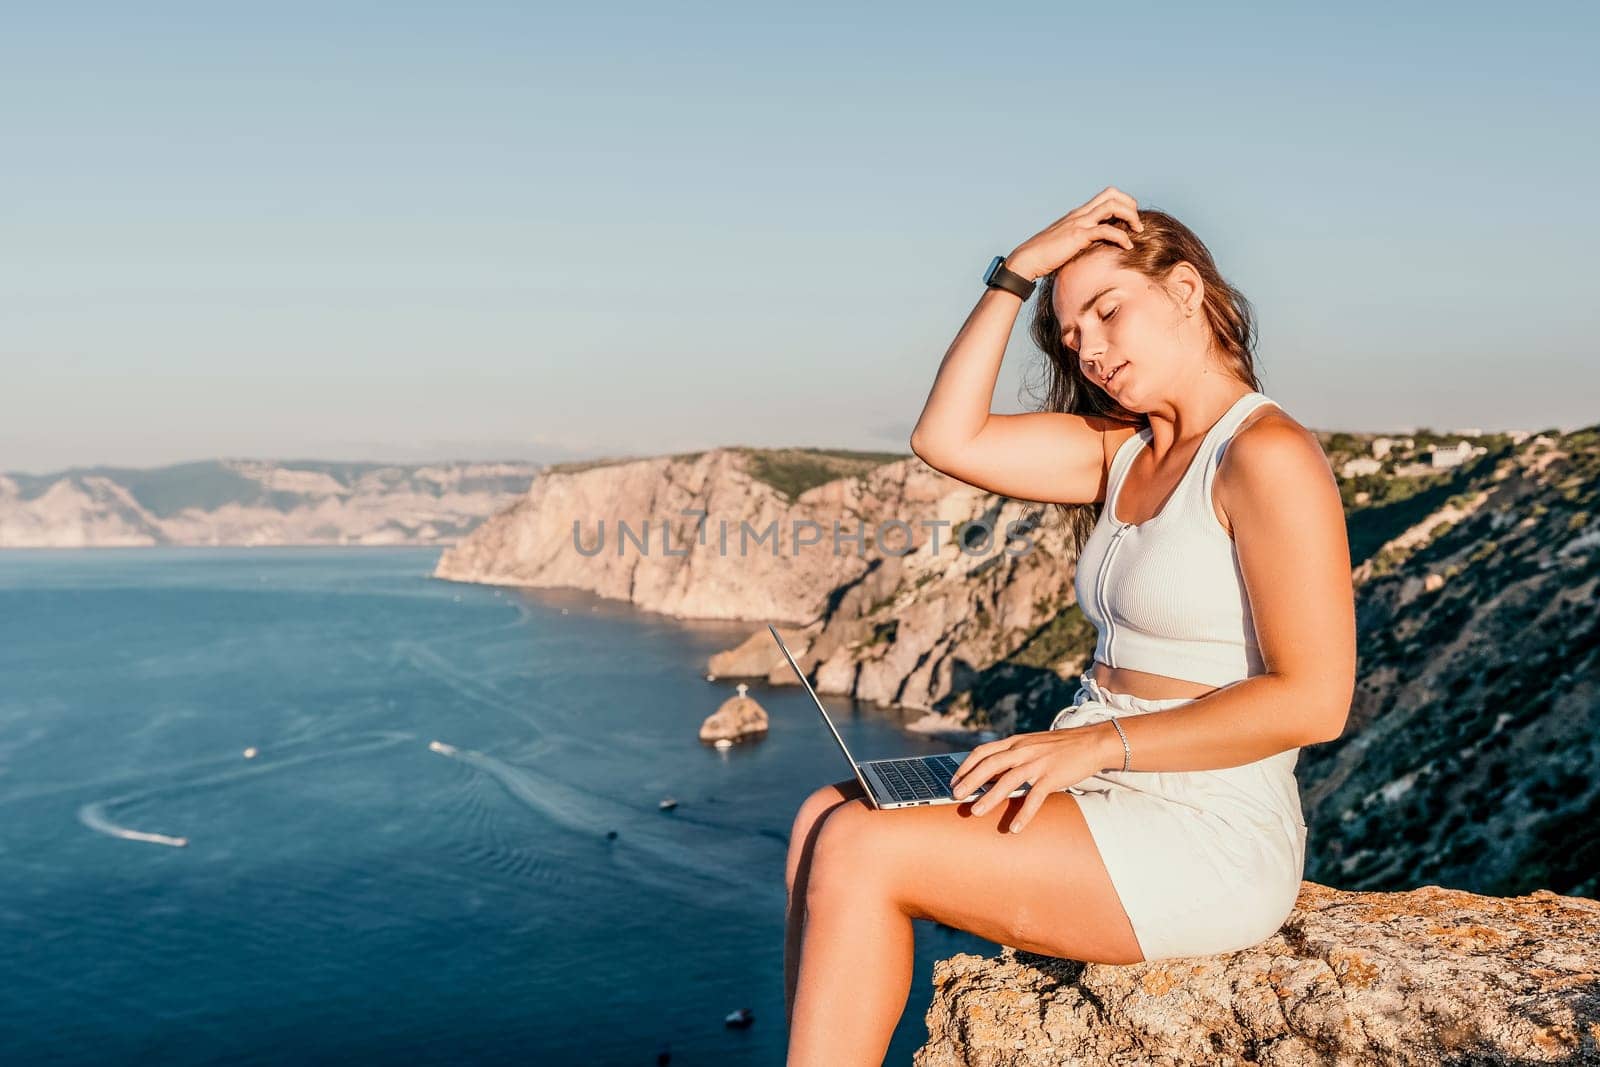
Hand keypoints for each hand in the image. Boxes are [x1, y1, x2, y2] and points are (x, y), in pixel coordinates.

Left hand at [948, 726, 1110, 832]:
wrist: (1091, 742)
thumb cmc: (1060, 747)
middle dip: (970, 781)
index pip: (983, 751)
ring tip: (975, 812)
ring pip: (1008, 780)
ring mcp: (1038, 763)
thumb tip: (990, 772)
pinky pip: (1035, 797)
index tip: (953, 780)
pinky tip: (1014, 828)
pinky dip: (1024, 813)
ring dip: (989, 797)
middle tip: (955, 796)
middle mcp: (1023, 750)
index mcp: (1016, 742)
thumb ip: (1012, 755)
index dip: (966, 766)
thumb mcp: (1031, 745)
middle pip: (990, 764)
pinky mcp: (1053, 776)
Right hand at [1007, 186, 1143, 280]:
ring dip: (1131, 216)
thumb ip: (1078, 242)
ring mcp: (1079, 222)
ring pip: (1112, 206)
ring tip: (1138, 230)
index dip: (1123, 203)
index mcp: (1078, 214)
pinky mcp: (1078, 236)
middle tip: (1137, 223)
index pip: (1106, 196)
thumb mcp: (1065, 244)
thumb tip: (1090, 250)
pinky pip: (1106, 230)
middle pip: (1112, 194)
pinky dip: (1121, 237)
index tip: (1129, 220)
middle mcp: (1080, 214)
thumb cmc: (1044, 257)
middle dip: (1130, 205)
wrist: (1027, 260)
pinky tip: (1128, 247)